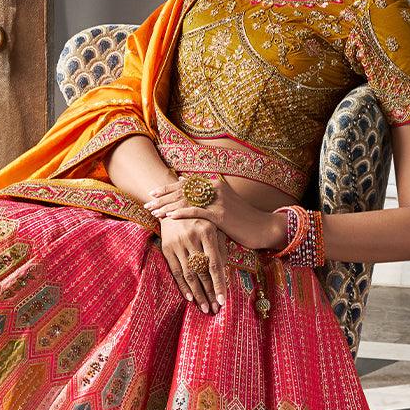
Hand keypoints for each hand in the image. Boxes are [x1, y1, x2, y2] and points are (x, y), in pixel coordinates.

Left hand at [143, 171, 273, 250]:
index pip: (186, 184)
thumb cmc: (241, 218)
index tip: (152, 194)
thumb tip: (183, 182)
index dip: (167, 188)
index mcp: (214, 183)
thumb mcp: (223, 203)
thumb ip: (205, 194)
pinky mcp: (220, 214)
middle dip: (163, 197)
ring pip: (187, 201)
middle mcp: (215, 187)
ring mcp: (218, 200)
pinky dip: (181, 213)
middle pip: (183, 191)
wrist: (262, 227)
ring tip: (153, 211)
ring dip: (167, 206)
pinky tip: (169, 216)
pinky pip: (196, 212)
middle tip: (146, 203)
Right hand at [158, 216, 228, 313]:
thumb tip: (225, 274)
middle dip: (210, 293)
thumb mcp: (214, 228)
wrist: (173, 204)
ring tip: (204, 308)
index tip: (223, 301)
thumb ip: (221, 249)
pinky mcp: (167, 247)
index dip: (220, 284)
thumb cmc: (200, 218)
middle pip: (202, 272)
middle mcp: (192, 238)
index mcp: (207, 231)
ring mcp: (178, 243)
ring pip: (189, 274)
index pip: (215, 264)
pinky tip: (190, 298)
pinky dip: (183, 286)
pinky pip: (176, 271)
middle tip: (215, 309)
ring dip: (198, 294)